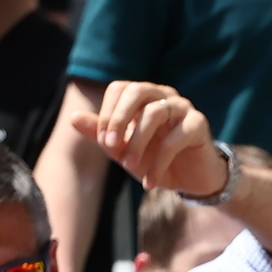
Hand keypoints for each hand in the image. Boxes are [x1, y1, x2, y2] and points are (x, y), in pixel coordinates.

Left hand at [76, 80, 226, 196]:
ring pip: (154, 113)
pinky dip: (159, 162)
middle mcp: (163, 95)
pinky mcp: (199, 124)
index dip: (107, 113)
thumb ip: (100, 134)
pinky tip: (150, 182)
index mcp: (144, 95)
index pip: (119, 89)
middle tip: (110, 146)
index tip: (103, 142)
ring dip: (137, 142)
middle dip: (118, 119)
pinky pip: (174, 138)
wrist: (191, 180)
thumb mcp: (123, 150)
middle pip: (137, 91)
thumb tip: (73, 118)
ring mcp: (183, 107)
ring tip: (129, 167)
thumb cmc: (155, 160)